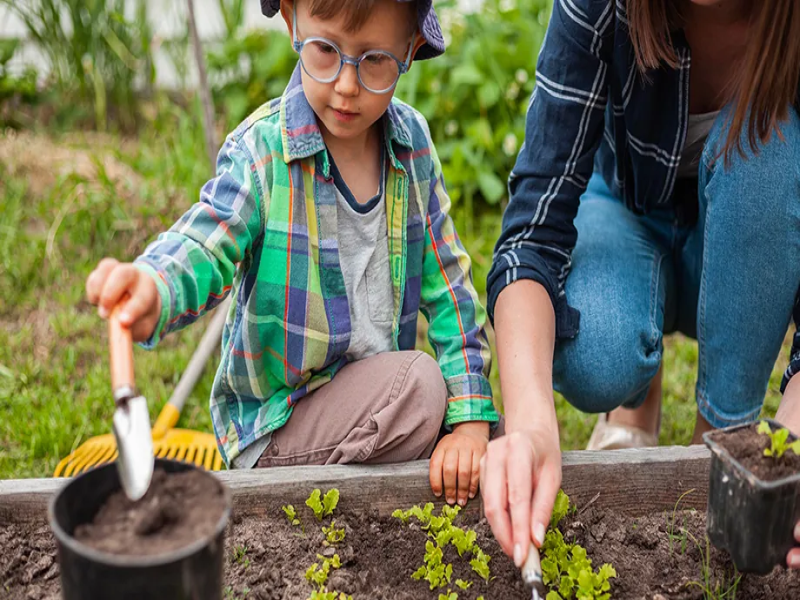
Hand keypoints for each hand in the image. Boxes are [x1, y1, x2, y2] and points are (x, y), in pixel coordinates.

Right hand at [86, 258, 160, 340]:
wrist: (140, 300)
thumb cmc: (141, 316)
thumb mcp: (143, 326)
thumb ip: (134, 327)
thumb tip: (120, 327)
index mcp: (150, 289)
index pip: (142, 297)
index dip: (132, 310)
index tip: (123, 323)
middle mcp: (136, 275)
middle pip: (123, 273)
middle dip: (110, 294)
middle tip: (104, 315)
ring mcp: (120, 269)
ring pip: (107, 269)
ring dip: (98, 290)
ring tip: (101, 308)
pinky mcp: (105, 270)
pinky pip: (94, 276)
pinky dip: (91, 290)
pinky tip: (96, 301)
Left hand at [429, 421, 489, 506]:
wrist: (472, 432)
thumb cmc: (455, 447)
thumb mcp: (444, 451)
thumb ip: (441, 466)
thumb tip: (439, 492)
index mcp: (442, 446)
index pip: (435, 464)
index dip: (435, 481)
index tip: (438, 494)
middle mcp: (454, 445)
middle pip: (450, 469)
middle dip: (450, 488)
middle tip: (451, 501)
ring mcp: (468, 448)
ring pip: (464, 471)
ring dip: (462, 489)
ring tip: (461, 501)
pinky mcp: (480, 451)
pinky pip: (477, 471)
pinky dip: (474, 485)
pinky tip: (471, 493)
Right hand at [480, 423, 561, 567]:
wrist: (530, 431)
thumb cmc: (544, 454)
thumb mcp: (553, 478)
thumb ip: (543, 508)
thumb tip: (535, 540)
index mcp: (519, 450)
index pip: (517, 496)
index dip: (518, 529)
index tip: (523, 555)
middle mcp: (496, 453)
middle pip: (494, 503)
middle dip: (505, 535)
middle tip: (518, 558)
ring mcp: (484, 460)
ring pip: (488, 504)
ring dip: (502, 530)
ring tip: (517, 547)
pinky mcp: (479, 469)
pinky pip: (486, 500)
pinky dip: (498, 519)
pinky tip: (510, 529)